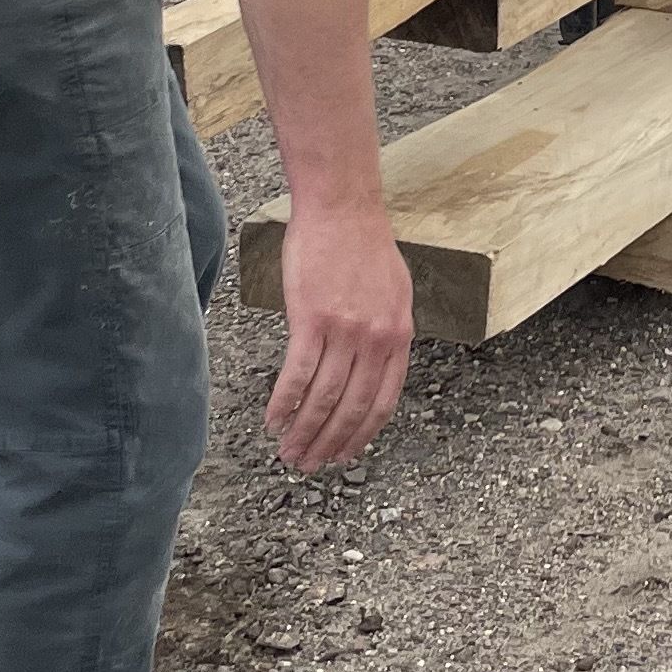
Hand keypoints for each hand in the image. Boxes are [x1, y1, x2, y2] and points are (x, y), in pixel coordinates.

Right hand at [266, 203, 413, 470]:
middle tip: (308, 464)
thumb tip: (375, 368)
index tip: (345, 455)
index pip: (383, 401)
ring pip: (324, 399)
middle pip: (352, 408)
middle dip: (329, 443)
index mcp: (399, 335)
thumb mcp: (394, 293)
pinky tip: (271, 420)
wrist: (343, 208)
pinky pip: (297, 375)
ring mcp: (346, 330)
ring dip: (303, 431)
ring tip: (288, 451)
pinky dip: (283, 404)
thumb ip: (387, 333)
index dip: (362, 435)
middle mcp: (377, 339)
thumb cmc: (363, 245)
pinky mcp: (313, 319)